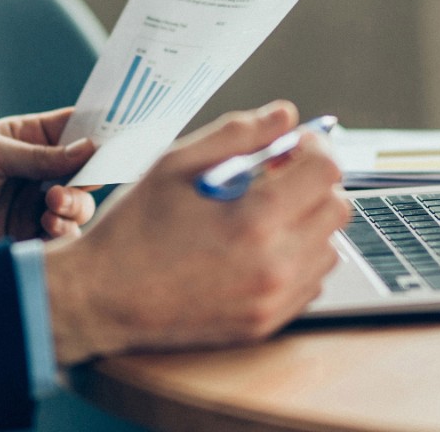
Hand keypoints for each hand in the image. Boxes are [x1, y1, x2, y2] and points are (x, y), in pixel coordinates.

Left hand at [0, 108, 97, 265]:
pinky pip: (61, 239)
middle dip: (88, 177)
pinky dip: (64, 233)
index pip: (73, 130)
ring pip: (77, 207)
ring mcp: (30, 208)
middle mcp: (32, 174)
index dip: (99, 132)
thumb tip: (90, 149)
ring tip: (52, 208)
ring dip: (75, 206)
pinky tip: (49, 228)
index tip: (120, 138)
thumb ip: (38, 155)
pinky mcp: (24, 242)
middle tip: (67, 185)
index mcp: (23, 140)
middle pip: (84, 172)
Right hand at [45, 101, 348, 364]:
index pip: (326, 171)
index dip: (313, 147)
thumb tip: (285, 115)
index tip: (291, 145)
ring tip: (262, 214)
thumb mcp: (175, 163)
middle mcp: (274, 265)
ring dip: (307, 222)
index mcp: (255, 219)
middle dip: (313, 183)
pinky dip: (296, 258)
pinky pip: (311, 281)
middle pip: (337, 209)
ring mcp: (273, 301)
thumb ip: (237, 133)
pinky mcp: (267, 323)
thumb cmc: (134, 227)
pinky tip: (257, 248)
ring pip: (329, 247)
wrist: (103, 297)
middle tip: (275, 176)